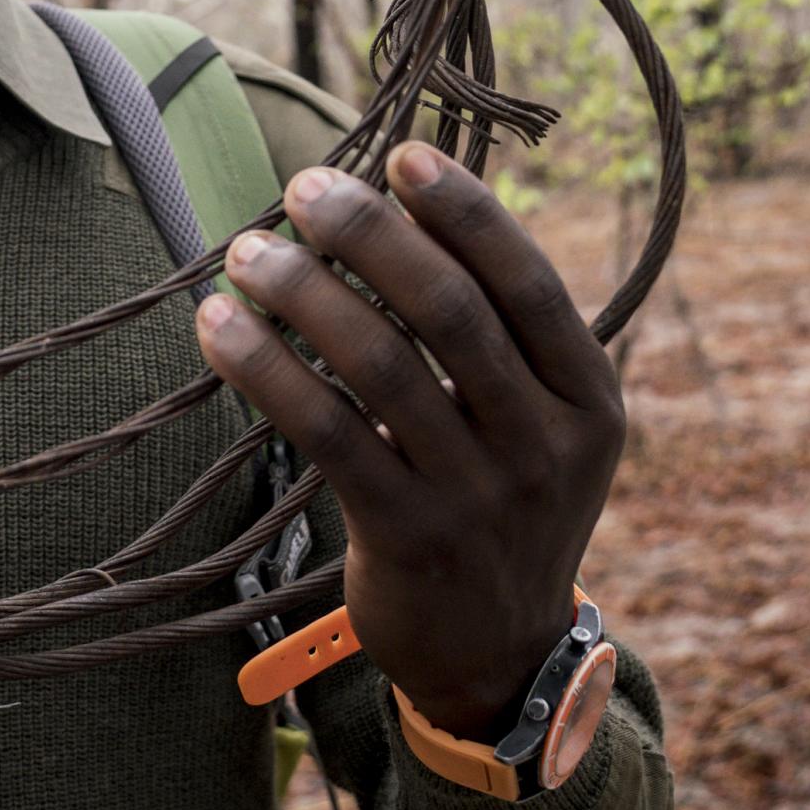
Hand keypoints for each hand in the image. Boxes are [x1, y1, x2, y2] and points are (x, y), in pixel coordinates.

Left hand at [199, 141, 624, 738]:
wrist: (497, 656)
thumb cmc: (500, 503)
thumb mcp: (540, 425)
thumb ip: (496, 336)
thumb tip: (396, 210)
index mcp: (590, 398)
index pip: (528, 282)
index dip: (465, 212)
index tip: (401, 153)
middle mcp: (546, 445)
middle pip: (451, 312)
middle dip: (371, 237)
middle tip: (304, 187)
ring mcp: (480, 497)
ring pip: (381, 367)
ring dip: (305, 294)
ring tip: (245, 251)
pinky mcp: (407, 539)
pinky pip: (327, 433)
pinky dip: (267, 370)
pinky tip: (220, 328)